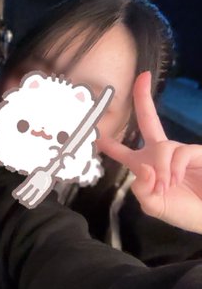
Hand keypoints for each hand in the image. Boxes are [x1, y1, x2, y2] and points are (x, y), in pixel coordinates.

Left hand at [97, 71, 201, 233]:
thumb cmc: (181, 211)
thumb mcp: (152, 206)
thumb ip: (141, 190)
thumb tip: (144, 168)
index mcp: (144, 166)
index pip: (123, 152)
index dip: (110, 143)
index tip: (96, 132)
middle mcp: (160, 154)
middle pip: (149, 120)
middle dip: (143, 98)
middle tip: (141, 77)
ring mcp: (179, 152)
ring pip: (162, 148)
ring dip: (161, 169)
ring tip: (166, 186)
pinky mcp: (196, 153)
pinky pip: (179, 152)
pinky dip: (174, 168)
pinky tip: (176, 180)